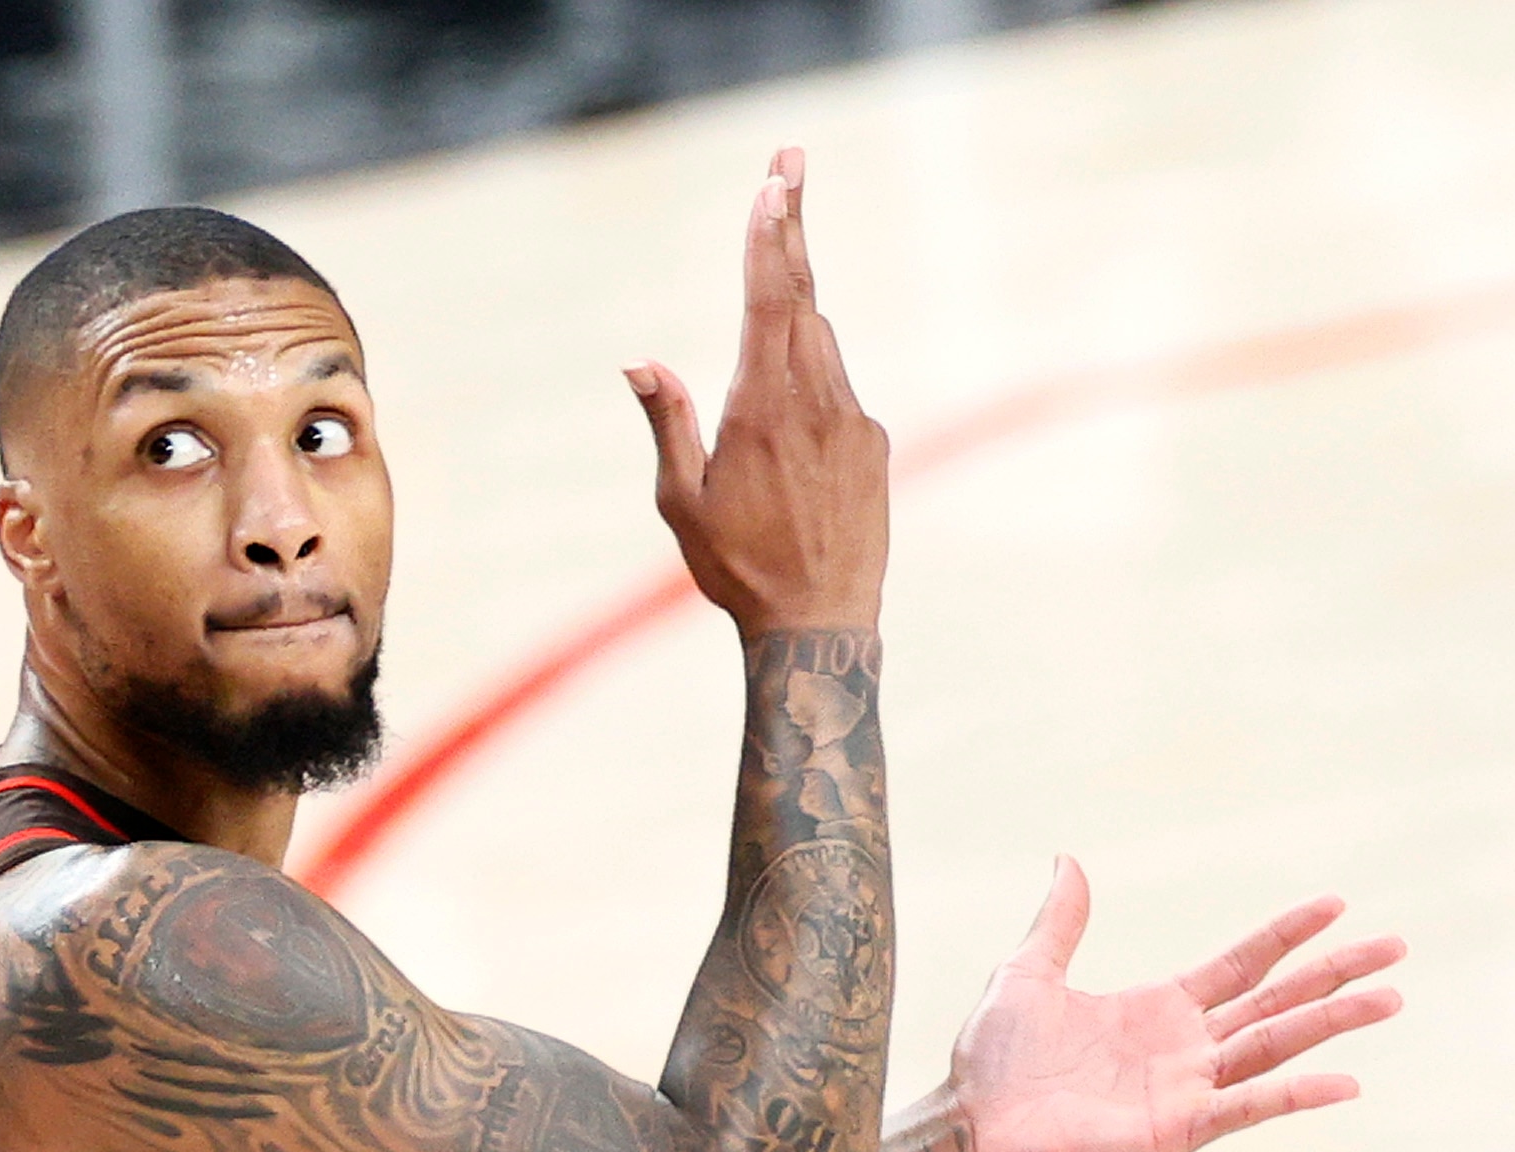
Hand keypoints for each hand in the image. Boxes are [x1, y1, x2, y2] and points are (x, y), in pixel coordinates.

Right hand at [626, 148, 889, 640]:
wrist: (820, 626)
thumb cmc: (736, 569)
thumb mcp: (680, 501)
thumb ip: (668, 422)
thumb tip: (641, 362)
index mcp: (759, 408)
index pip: (769, 299)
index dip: (770, 235)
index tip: (774, 183)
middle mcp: (815, 402)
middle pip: (801, 297)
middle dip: (790, 229)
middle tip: (789, 162)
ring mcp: (852, 420)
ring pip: (820, 342)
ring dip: (793, 312)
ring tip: (774, 308)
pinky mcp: (874, 443)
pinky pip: (836, 390)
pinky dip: (810, 379)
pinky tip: (788, 434)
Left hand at [945, 859, 1404, 1151]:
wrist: (969, 1127)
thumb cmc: (993, 1062)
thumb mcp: (1027, 973)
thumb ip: (1060, 921)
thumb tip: (1069, 860)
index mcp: (1158, 1009)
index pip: (1242, 964)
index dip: (1287, 934)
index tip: (1337, 903)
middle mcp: (1184, 1049)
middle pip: (1277, 1002)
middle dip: (1336, 974)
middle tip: (1397, 948)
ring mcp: (1187, 1091)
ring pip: (1276, 1047)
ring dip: (1333, 1023)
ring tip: (1392, 997)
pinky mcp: (1178, 1131)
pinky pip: (1247, 1108)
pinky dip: (1294, 1096)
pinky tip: (1345, 1082)